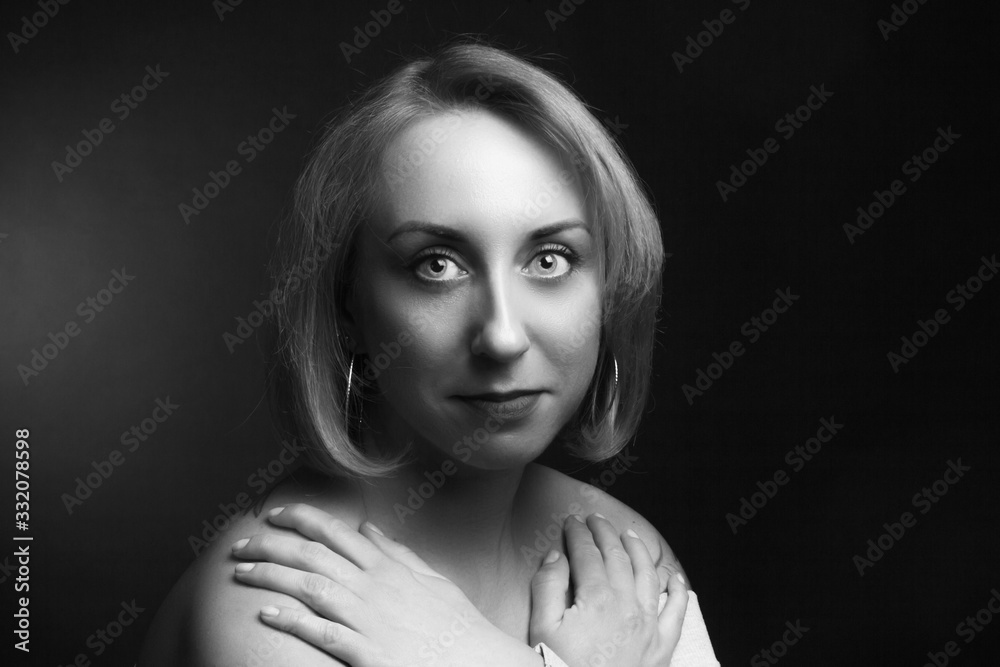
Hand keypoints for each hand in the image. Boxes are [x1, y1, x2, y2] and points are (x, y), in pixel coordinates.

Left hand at [230, 504, 541, 666]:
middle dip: (270, 545)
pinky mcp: (368, 652)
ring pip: (310, 587)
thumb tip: (367, 528)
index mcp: (388, 567)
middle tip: (240, 545)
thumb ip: (397, 553)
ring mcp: (370, 619)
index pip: (336, 531)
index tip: (272, 514)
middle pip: (312, 555)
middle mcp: (375, 587)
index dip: (300, 518)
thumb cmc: (456, 624)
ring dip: (271, 577)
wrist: (478, 662)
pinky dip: (293, 621)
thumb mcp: (432, 579)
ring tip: (241, 573)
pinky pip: (322, 633)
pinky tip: (267, 614)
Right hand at [529, 513, 687, 665]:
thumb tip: (557, 555)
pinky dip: (677, 590)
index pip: (587, 553)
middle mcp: (627, 605)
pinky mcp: (662, 647)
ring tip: (629, 535)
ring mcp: (648, 625)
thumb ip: (548, 586)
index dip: (578, 534)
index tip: (571, 522)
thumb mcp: (542, 629)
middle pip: (617, 556)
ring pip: (647, 574)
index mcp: (596, 598)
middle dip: (605, 533)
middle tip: (595, 520)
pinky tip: (673, 577)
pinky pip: (676, 611)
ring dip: (638, 550)